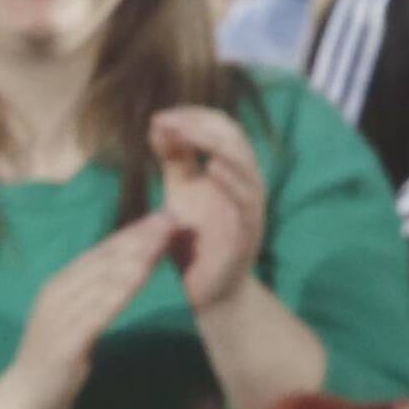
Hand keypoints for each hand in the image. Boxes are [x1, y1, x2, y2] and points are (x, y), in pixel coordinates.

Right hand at [1, 213, 180, 408]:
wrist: (23, 400)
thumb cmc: (51, 361)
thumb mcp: (72, 320)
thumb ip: (92, 298)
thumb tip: (122, 275)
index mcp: (58, 286)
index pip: (99, 252)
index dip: (130, 233)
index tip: (160, 218)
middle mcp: (57, 293)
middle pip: (104, 260)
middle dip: (138, 238)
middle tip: (169, 218)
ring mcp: (60, 316)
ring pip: (104, 280)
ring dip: (135, 257)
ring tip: (163, 240)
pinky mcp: (67, 340)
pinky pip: (100, 310)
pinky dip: (122, 290)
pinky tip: (142, 276)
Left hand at [148, 106, 269, 312]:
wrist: (206, 292)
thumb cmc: (193, 242)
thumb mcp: (179, 193)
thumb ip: (174, 161)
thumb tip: (159, 123)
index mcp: (227, 171)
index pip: (219, 127)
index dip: (193, 116)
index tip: (160, 117)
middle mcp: (243, 182)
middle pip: (233, 136)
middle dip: (200, 123)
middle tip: (167, 120)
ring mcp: (249, 206)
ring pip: (244, 163)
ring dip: (216, 143)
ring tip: (187, 132)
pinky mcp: (248, 231)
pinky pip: (247, 200)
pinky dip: (232, 180)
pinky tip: (212, 167)